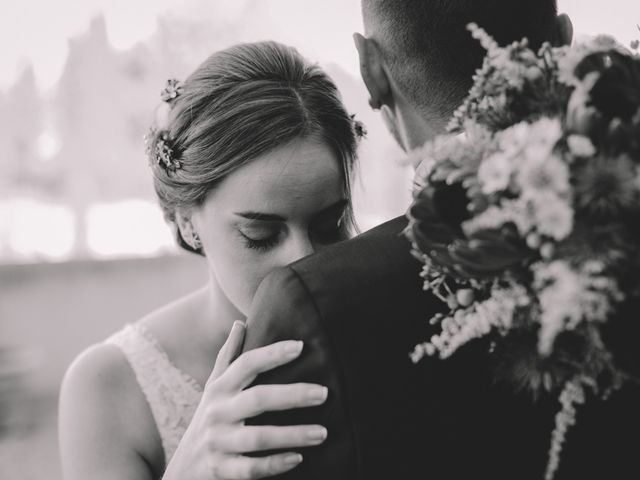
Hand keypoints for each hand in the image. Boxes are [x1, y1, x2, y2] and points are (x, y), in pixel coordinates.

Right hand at [164, 321, 327, 479]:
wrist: (181, 470)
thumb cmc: (208, 421)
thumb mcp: (213, 388)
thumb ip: (228, 357)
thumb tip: (240, 323)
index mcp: (220, 389)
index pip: (246, 365)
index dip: (272, 354)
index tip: (300, 346)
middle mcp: (217, 413)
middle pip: (258, 399)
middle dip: (292, 395)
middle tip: (324, 393)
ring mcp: (217, 442)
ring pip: (258, 437)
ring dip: (293, 434)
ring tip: (323, 432)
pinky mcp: (220, 470)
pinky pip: (250, 469)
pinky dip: (274, 464)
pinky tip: (298, 458)